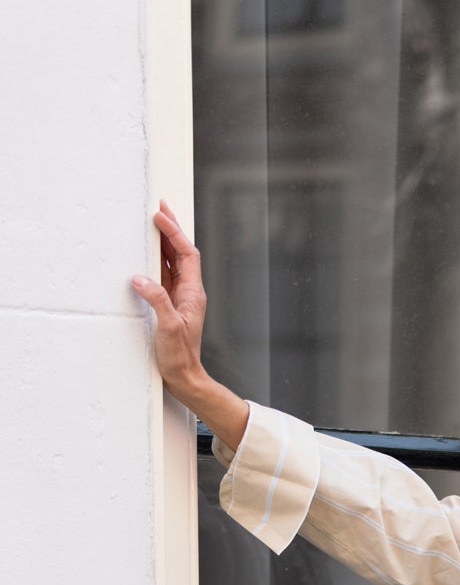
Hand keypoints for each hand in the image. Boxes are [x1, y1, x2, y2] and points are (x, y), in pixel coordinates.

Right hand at [131, 203, 207, 389]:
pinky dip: (155, 260)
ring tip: (153, 223)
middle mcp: (189, 292)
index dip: (175, 234)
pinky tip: (146, 253)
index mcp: (193, 293)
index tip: (161, 217)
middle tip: (160, 208)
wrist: (184, 376)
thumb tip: (141, 278)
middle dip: (171, 230)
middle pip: (181, 253)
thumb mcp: (169, 327)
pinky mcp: (169, 304)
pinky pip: (163, 275)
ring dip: (163, 242)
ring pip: (172, 262)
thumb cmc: (180, 356)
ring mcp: (179, 298)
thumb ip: (157, 300)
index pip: (187, 254)